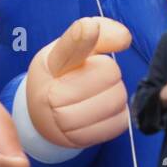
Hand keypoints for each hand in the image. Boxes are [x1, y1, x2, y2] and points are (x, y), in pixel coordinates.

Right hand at [24, 17, 131, 148]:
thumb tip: (124, 37)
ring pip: (116, 99)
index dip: (81, 37)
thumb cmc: (61, 76)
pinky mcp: (79, 138)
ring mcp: (63, 120)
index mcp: (51, 63)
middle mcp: (51, 92)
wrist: (42, 117)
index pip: (69, 48)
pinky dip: (117, 115)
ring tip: (97, 93)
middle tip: (92, 77)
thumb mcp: (71, 49)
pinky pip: (119, 122)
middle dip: (109, 73)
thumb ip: (100, 34)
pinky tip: (100, 110)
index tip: (89, 28)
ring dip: (114, 94)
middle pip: (109, 74)